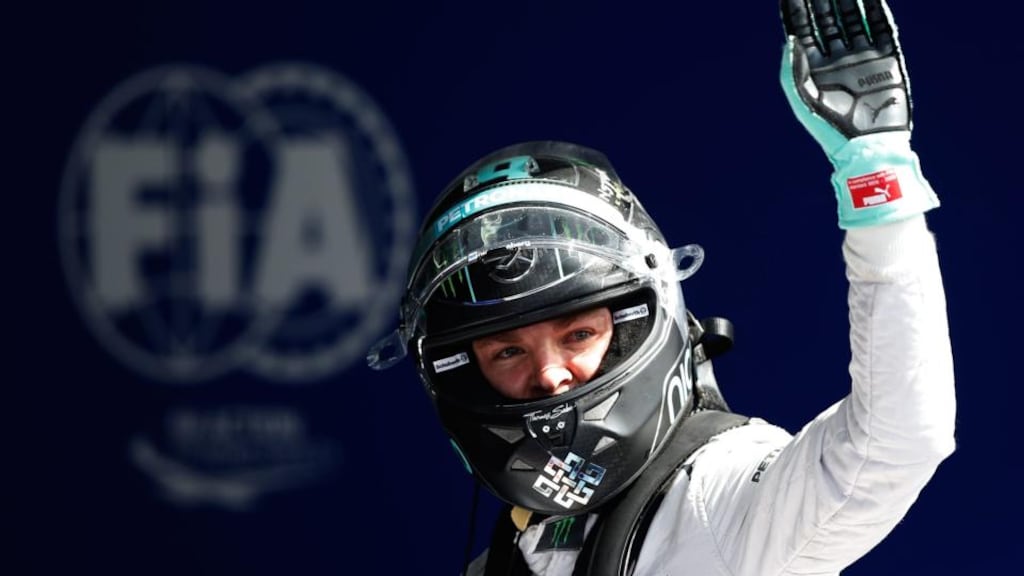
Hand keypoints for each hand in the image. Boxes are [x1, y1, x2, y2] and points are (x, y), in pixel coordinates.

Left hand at [779, 0, 938, 228]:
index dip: (796, 9)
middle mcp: (837, 59)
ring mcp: (862, 57)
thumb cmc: (830, 128)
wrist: (868, 146)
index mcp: (813, 68)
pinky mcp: (887, 59)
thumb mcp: (802, 100)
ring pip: (853, 18)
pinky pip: (881, 27)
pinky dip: (876, 8)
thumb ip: (791, 70)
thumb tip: (789, 38)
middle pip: (827, 18)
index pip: (802, 29)